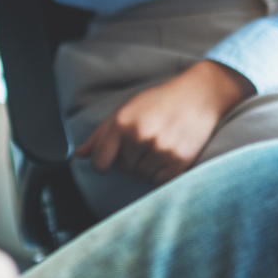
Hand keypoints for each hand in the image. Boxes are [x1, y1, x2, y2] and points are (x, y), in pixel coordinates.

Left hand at [77, 61, 254, 184]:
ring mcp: (161, 149)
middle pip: (123, 169)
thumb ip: (101, 135)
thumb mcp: (125, 109)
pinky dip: (162, 174)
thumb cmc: (159, 101)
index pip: (99, 162)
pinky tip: (167, 155)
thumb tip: (78, 155)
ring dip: (146, 167)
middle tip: (145, 142)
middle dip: (130, 160)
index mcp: (122, 122)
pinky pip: (159, 182)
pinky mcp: (180, 161)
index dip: (103, 162)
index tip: (111, 158)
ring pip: (141, 176)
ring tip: (158, 146)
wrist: (199, 95)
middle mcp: (140, 136)